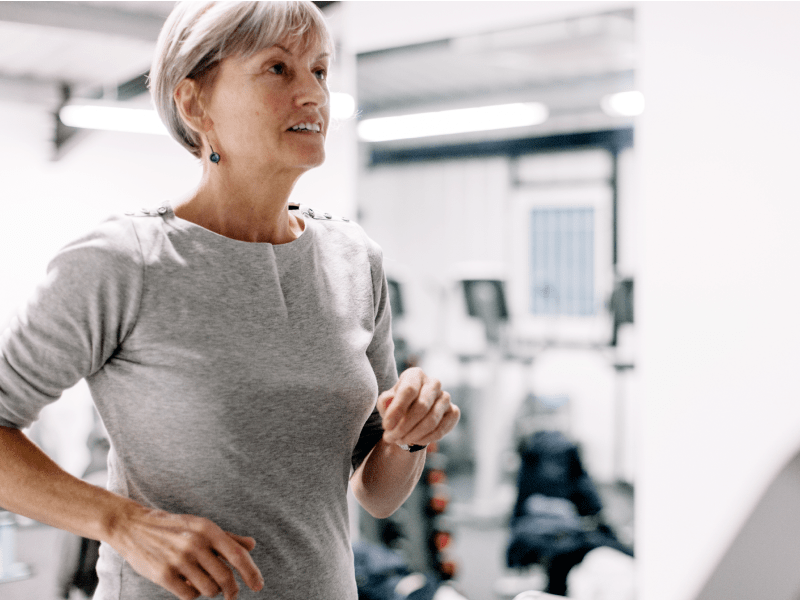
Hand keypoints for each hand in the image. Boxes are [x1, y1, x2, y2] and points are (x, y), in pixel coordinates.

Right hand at [111, 507, 263, 599]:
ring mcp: (179, 560)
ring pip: (209, 589)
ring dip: (211, 591)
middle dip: (232, 590)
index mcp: (208, 529)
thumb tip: (251, 545)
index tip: (258, 586)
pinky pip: (189, 595)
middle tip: (232, 595)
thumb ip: (227, 537)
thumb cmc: (173, 526)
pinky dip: (193, 594)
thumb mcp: (201, 526)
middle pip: (225, 577)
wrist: (134, 526)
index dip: (251, 572)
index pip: (237, 555)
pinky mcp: (164, 575)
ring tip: (205, 583)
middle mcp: (195, 543)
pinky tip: (188, 584)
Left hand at [377, 367, 459, 447]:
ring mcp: (446, 397)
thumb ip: (385, 401)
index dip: (397, 410)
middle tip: (391, 438)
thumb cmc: (398, 406)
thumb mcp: (386, 402)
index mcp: (416, 374)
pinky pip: (441, 429)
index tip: (386, 426)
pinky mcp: (453, 412)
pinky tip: (415, 441)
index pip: (409, 390)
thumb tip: (388, 402)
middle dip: (404, 426)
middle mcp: (434, 383)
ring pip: (431, 420)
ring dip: (413, 435)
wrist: (413, 416)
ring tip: (400, 440)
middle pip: (422, 406)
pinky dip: (426, 439)